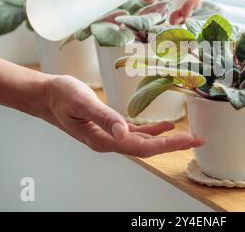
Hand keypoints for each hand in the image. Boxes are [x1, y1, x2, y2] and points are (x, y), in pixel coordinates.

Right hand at [42, 75, 203, 156]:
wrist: (46, 95)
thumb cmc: (61, 96)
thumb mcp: (83, 102)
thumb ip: (104, 116)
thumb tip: (123, 130)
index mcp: (104, 139)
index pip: (142, 147)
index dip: (168, 145)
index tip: (189, 140)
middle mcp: (110, 141)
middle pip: (147, 148)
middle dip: (174, 145)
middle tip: (198, 139)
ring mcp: (110, 136)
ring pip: (143, 142)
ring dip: (166, 140)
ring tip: (188, 136)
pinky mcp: (110, 127)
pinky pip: (135, 133)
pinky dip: (151, 132)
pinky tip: (163, 127)